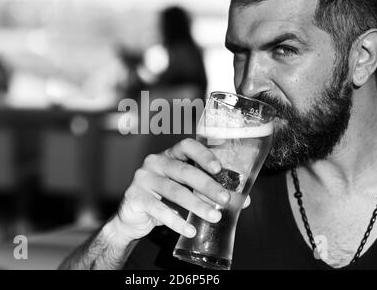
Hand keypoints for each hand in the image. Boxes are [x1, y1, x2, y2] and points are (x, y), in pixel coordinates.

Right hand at [111, 138, 233, 243]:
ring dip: (196, 204)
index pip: (187, 146)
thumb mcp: (187, 192)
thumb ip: (210, 192)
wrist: (133, 218)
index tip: (219, 168)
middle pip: (183, 170)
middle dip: (207, 185)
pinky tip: (190, 229)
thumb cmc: (164, 200)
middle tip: (225, 199)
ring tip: (214, 217)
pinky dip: (176, 221)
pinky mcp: (135, 196)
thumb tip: (244, 200)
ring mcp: (143, 178)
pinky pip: (158, 209)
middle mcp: (155, 162)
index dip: (203, 155)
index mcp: (170, 155)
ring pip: (174, 190)